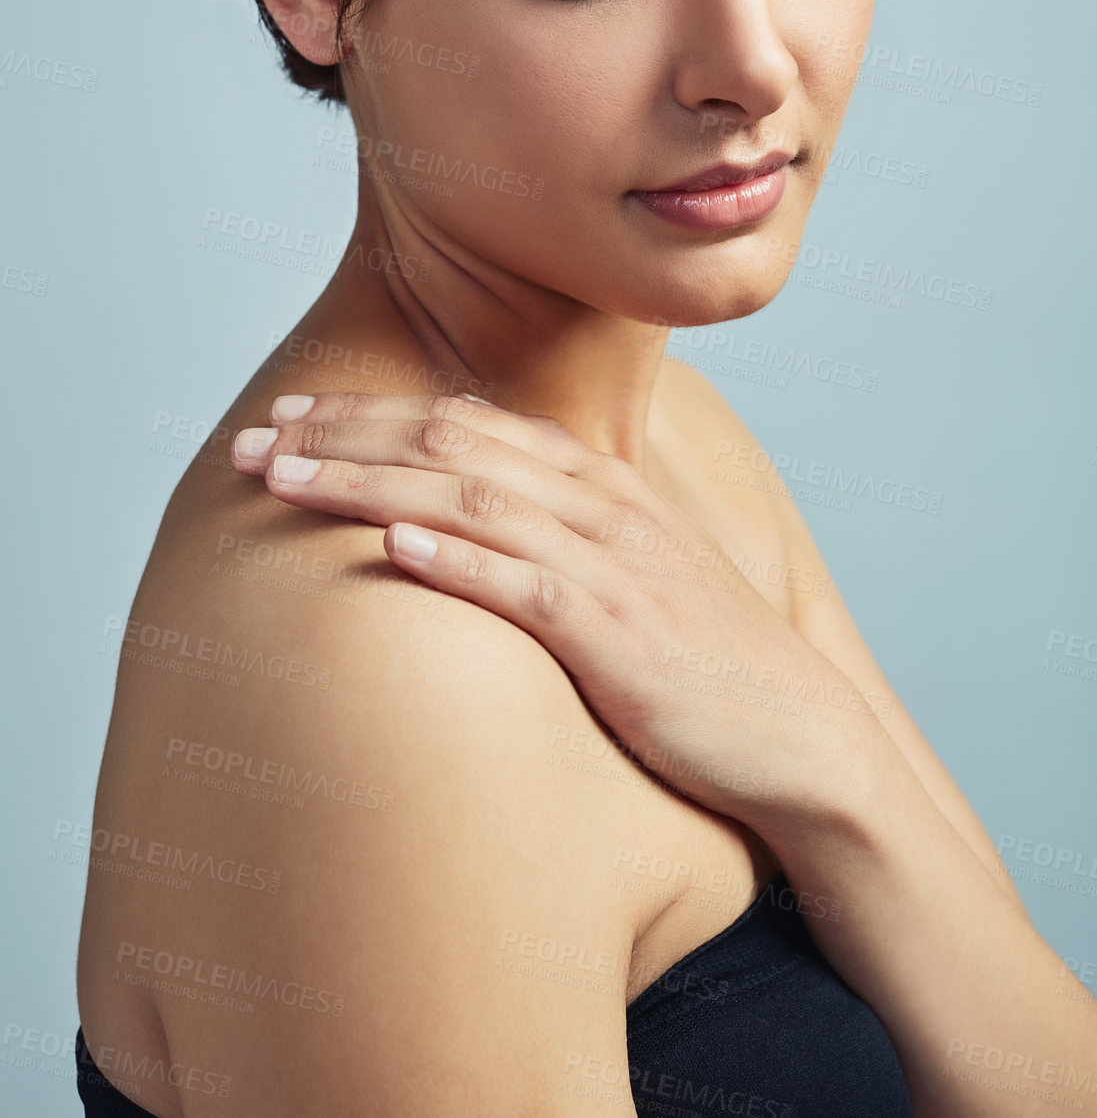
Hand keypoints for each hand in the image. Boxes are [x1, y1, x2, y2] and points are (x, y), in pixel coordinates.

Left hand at [231, 390, 878, 829]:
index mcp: (594, 479)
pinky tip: (394, 549)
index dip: (370, 413)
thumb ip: (550, 526)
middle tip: (255, 440)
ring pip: (473, 500)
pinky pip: (528, 586)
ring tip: (288, 481)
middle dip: (345, 436)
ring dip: (371, 485)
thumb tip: (453, 516)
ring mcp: (612, 564)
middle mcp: (599, 503)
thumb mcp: (623, 565)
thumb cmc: (694, 652)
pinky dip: (459, 560)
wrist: (793, 730)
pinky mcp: (621, 634)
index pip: (464, 422)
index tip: (292, 415)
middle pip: (452, 444)